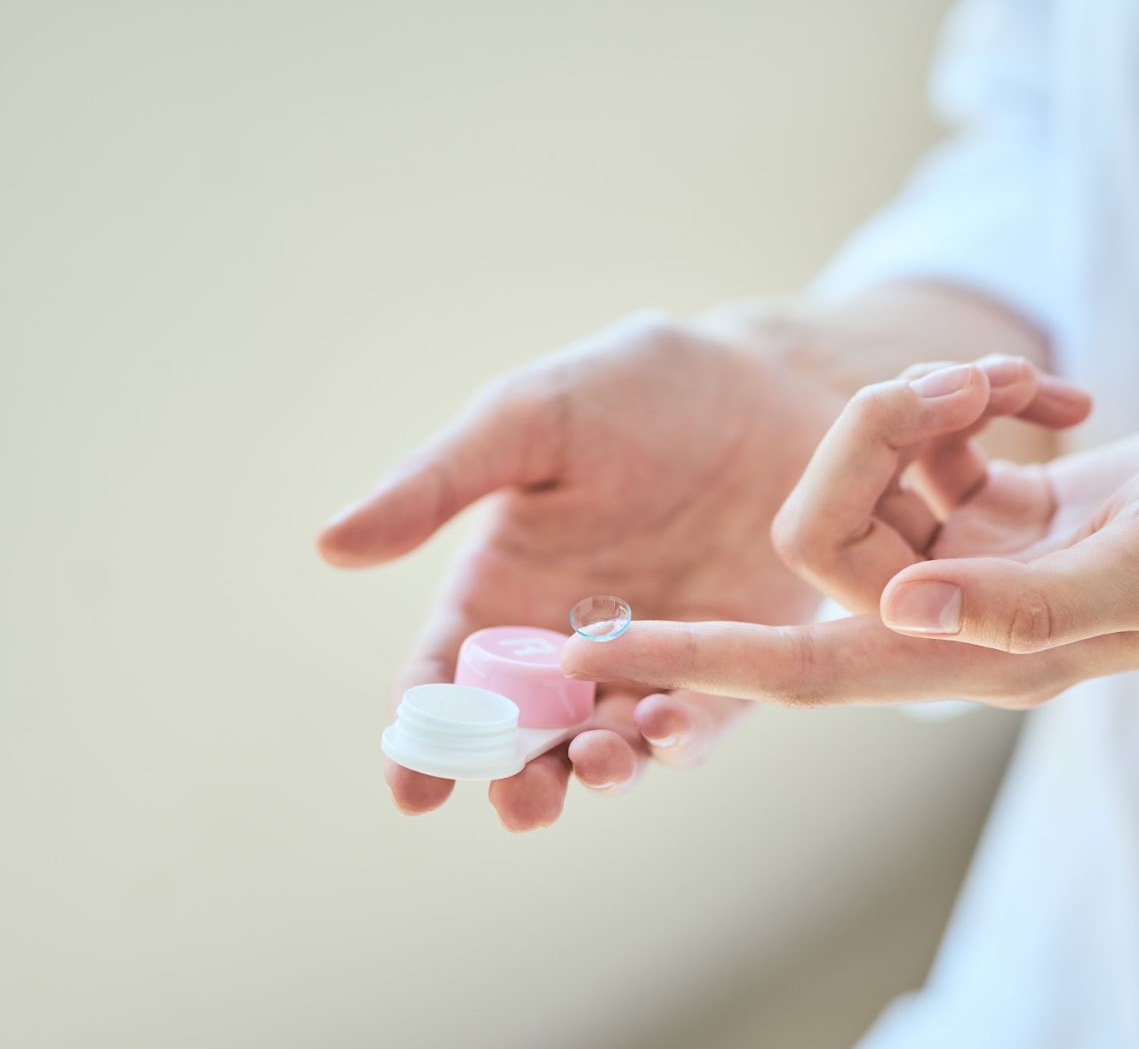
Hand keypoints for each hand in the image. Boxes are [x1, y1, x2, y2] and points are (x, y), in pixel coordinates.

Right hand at [319, 313, 842, 828]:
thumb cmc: (634, 389)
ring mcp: (649, 658)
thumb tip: (328, 544)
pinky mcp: (731, 663)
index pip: (445, 684)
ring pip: (607, 745)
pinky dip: (678, 738)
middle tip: (521, 800)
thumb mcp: (527, 422)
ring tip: (596, 765)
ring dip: (598, 772)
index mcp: (500, 592)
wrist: (769, 381)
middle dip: (516, 780)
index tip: (414, 786)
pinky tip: (668, 725)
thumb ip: (436, 485)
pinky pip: (697, 721)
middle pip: (524, 739)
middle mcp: (566, 641)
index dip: (423, 740)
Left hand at [562, 362, 1138, 706]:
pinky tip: (1041, 391)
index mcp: (984, 655)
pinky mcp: (1003, 510)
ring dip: (920, 410)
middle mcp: (963, 617)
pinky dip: (965, 402)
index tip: (598, 652)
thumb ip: (1023, 604)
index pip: (805, 670)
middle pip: (830, 539)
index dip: (700, 662)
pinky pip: (929, 450)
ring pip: (872, 481)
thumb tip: (897, 611)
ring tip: (1009, 380)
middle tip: (954, 385)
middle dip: (866, 443)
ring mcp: (979, 565)